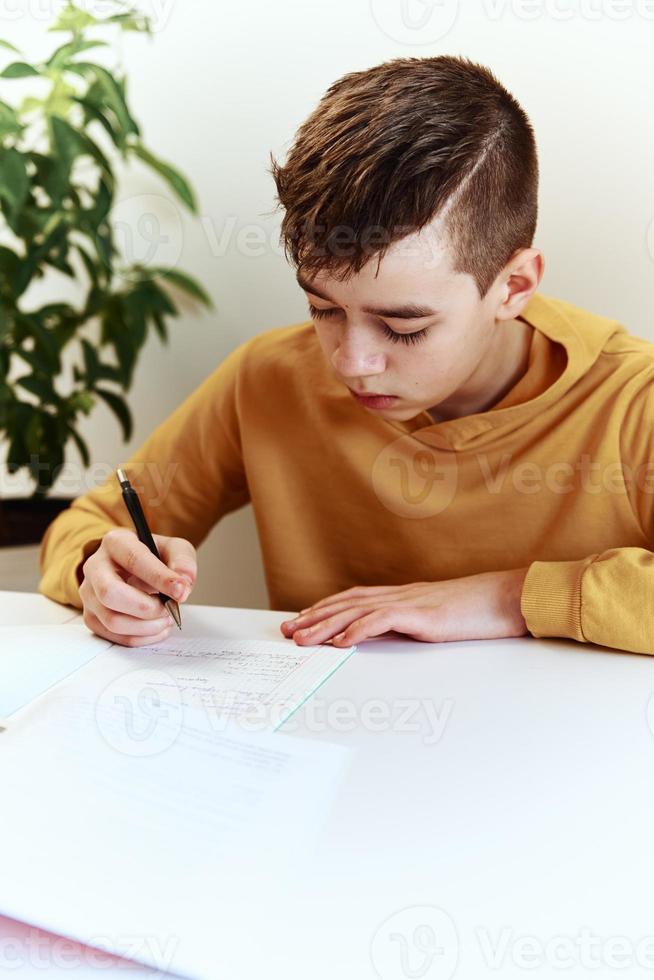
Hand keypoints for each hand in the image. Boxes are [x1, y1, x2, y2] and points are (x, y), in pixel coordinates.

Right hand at [79, 528, 196, 646]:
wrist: (136, 570)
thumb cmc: (154, 558)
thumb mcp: (174, 549)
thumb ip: (183, 562)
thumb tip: (184, 584)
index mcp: (115, 542)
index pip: (134, 560)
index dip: (159, 578)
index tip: (181, 592)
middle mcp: (95, 566)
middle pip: (110, 593)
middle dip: (146, 607)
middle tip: (168, 608)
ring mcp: (89, 593)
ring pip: (112, 620)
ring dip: (146, 626)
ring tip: (165, 618)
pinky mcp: (91, 616)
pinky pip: (113, 636)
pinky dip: (141, 637)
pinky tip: (155, 627)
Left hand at [280, 568, 529, 646]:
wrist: (508, 598)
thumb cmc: (480, 610)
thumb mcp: (440, 618)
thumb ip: (415, 622)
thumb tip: (394, 634)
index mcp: (404, 596)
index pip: (354, 599)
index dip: (326, 608)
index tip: (302, 619)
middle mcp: (401, 595)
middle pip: (346, 603)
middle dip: (313, 617)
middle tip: (287, 630)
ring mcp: (411, 602)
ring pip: (356, 611)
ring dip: (325, 626)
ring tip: (302, 639)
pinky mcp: (422, 615)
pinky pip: (382, 620)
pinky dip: (357, 630)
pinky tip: (340, 642)